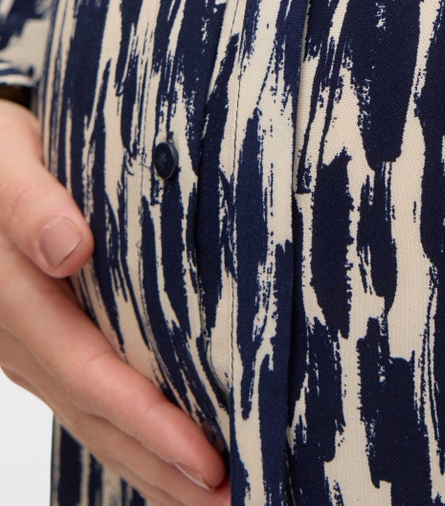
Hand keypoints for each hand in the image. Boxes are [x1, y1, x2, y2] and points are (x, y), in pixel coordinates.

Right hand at [0, 100, 231, 504]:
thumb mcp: (6, 159)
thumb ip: (32, 203)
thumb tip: (70, 247)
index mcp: (15, 296)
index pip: (91, 372)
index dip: (148, 421)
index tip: (205, 456)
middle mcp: (18, 338)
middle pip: (96, 416)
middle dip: (162, 465)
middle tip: (235, 499)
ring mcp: (26, 350)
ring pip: (91, 421)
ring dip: (150, 465)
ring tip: (217, 497)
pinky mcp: (41, 345)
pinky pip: (85, 402)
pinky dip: (128, 438)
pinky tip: (169, 461)